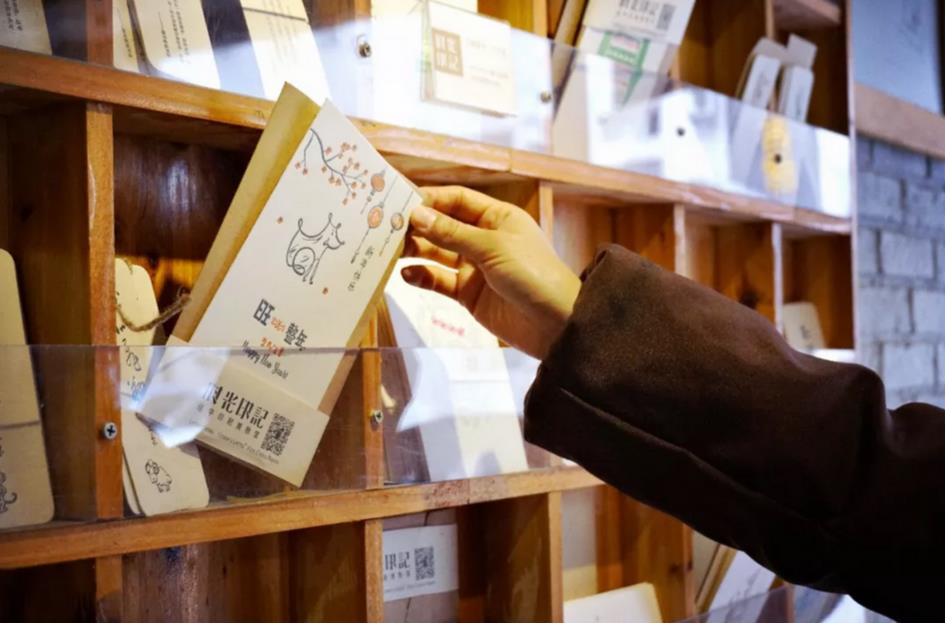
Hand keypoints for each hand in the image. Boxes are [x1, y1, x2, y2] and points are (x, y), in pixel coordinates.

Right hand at [403, 186, 580, 359]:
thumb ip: (452, 233)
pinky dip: (422, 277)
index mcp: (497, 218)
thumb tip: (417, 215)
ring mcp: (475, 267)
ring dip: (415, 251)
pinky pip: (439, 281)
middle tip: (386, 227)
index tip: (400, 202)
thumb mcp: (492, 248)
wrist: (555, 325)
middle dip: (417, 226)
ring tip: (389, 250)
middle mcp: (484, 239)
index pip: (457, 200)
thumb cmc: (534, 275)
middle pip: (443, 226)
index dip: (430, 199)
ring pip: (437, 253)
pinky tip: (406, 275)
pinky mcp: (468, 294)